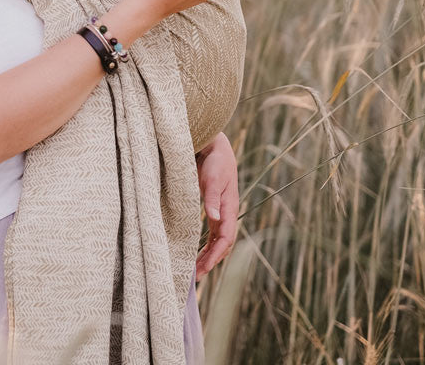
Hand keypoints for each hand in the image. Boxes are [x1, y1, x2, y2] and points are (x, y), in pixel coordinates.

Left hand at [195, 132, 238, 279]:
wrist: (215, 148)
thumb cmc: (215, 162)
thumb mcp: (213, 179)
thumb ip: (212, 199)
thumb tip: (214, 218)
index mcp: (229, 209)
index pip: (225, 239)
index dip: (215, 255)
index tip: (203, 268)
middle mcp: (226, 214)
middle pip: (222, 244)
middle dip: (210, 261)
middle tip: (195, 277)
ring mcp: (220, 213)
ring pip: (216, 241)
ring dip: (207, 256)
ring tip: (195, 271)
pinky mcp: (212, 209)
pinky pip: (211, 233)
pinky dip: (205, 246)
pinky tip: (196, 253)